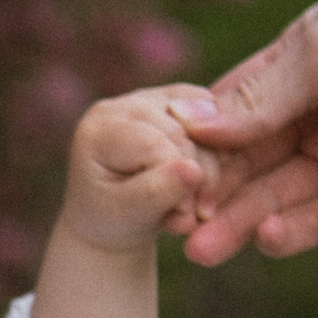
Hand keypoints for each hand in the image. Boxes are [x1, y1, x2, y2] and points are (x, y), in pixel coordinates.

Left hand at [55, 86, 215, 256]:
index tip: (181, 218)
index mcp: (99, 129)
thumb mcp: (126, 216)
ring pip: (205, 122)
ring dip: (209, 168)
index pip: (153, 145)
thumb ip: (155, 192)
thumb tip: (192, 171)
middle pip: (181, 132)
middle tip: (188, 218)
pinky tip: (203, 181)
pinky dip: (218, 151)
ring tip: (193, 205)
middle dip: (194, 178)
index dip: (176, 182)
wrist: (112, 216)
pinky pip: (215, 118)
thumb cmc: (112, 219)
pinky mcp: (176, 100)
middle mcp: (124, 105)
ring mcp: (152, 98)